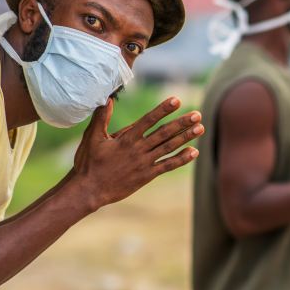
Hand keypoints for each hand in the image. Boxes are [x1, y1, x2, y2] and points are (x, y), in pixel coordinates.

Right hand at [72, 96, 203, 208]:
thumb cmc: (88, 162)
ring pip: (169, 147)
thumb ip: (101, 118)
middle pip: (164, 133)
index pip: (149, 120)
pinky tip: (194, 152)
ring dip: (186, 137)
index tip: (177, 100)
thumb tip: (106, 98)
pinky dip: (181, 159)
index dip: (163, 109)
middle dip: (182, 123)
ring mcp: (144, 163)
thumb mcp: (92, 138)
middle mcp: (138, 149)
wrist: (89, 190)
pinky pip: (167, 166)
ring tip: (201, 128)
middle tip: (198, 114)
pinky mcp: (147, 175)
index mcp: (126, 138)